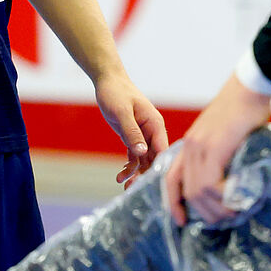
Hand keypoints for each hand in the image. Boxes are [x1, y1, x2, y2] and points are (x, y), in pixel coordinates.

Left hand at [93, 69, 169, 186]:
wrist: (107, 82)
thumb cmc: (116, 93)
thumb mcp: (122, 112)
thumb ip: (132, 133)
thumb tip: (142, 152)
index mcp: (155, 124)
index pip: (162, 150)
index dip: (159, 166)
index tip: (153, 183)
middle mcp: (152, 132)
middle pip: (154, 159)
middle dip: (146, 174)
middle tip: (134, 188)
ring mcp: (143, 136)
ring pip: (144, 160)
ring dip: (135, 173)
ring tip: (124, 185)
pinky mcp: (132, 138)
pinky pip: (134, 157)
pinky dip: (129, 167)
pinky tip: (120, 176)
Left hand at [161, 74, 270, 226]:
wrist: (248, 88)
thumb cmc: (243, 112)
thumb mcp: (224, 136)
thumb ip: (221, 157)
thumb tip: (230, 183)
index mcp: (190, 145)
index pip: (171, 179)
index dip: (173, 203)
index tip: (180, 221)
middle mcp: (190, 147)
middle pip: (186, 191)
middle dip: (202, 213)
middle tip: (222, 221)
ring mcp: (201, 146)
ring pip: (197, 190)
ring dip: (214, 208)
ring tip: (232, 213)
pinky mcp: (215, 146)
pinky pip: (209, 181)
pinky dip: (221, 196)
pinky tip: (234, 198)